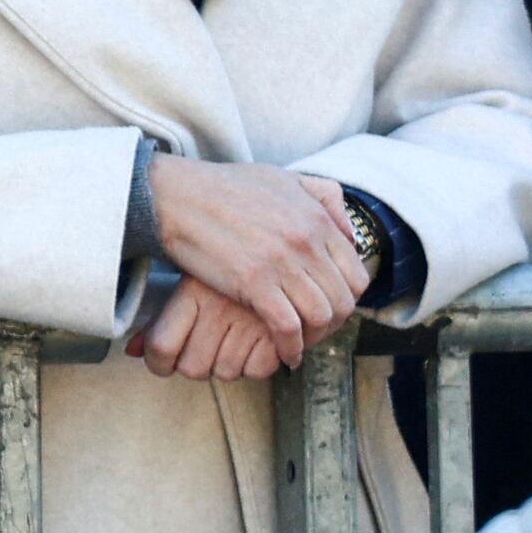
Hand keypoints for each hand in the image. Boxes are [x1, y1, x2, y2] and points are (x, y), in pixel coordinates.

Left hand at [132, 272, 298, 382]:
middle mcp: (220, 307)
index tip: (162, 365)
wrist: (278, 250)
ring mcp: (251, 320)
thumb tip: (131, 351)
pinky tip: (254, 345)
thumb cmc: (225, 271)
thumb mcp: (187, 285)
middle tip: (201, 352)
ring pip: (226, 372)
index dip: (157, 364)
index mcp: (191, 293)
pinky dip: (256, 365)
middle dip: (194, 366)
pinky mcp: (282, 331)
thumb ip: (158, 321)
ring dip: (226, 365)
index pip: (161, 346)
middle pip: (193, 368)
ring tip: (231, 343)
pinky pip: (258, 371)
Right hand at [136, 159, 357, 372]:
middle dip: (333, 323)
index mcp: (317, 220)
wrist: (175, 195)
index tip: (328, 307)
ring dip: (314, 337)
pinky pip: (287, 326)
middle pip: (342, 300)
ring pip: (321, 315)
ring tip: (299, 343)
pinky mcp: (254, 282)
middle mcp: (307, 242)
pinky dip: (291, 346)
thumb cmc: (222, 187)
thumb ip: (323, 197)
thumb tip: (347, 233)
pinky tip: (285, 353)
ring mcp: (282, 263)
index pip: (356, 275)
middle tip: (314, 332)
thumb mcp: (283, 178)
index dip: (346, 299)